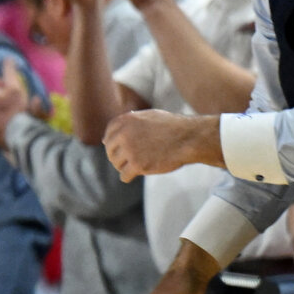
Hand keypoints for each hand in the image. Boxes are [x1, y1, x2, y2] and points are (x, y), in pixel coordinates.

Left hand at [104, 109, 218, 178]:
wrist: (189, 138)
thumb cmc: (172, 127)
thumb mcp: (149, 117)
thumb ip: (128, 124)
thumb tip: (104, 138)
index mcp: (125, 120)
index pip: (108, 136)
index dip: (115, 144)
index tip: (125, 148)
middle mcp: (124, 134)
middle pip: (110, 151)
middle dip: (119, 156)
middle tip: (133, 159)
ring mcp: (130, 150)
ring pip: (117, 164)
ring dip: (125, 166)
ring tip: (138, 164)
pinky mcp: (138, 165)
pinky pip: (124, 176)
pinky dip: (129, 176)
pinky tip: (139, 172)